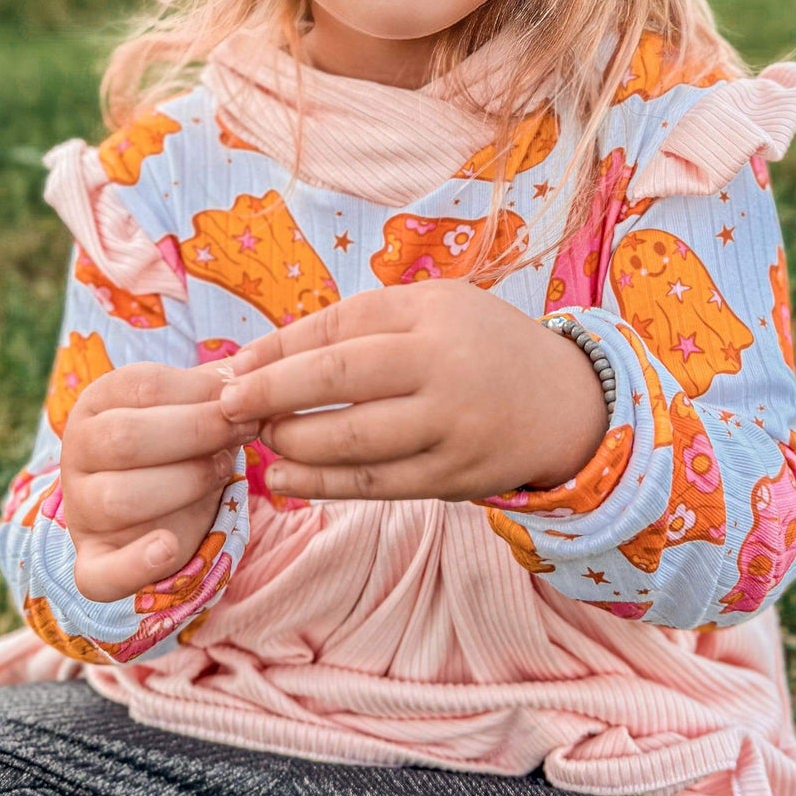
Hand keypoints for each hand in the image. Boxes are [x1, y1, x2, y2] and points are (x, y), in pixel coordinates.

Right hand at [60, 361, 255, 601]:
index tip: (244, 401)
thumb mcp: (188, 406)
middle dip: (198, 433)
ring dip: (185, 484)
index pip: (144, 387)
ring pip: (119, 498)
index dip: (202, 394)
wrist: (149, 503)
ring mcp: (81, 510)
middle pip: (127, 439)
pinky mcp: (92, 562)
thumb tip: (250, 371)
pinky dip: (134, 566)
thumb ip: (213, 389)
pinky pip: (99, 574)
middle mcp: (77, 453)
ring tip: (222, 472)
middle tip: (243, 432)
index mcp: (97, 402)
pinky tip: (166, 547)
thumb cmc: (177, 442)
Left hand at [214, 279, 609, 501]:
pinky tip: (284, 481)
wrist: (567, 404)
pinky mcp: (454, 478)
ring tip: (259, 440)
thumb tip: (264, 355)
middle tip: (227, 406)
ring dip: (292, 443)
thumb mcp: (434, 308)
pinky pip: (376, 485)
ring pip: (353, 441)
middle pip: (339, 378)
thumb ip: (359, 323)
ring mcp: (451, 427)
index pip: (340, 328)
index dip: (279, 349)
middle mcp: (444, 367)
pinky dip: (323, 486)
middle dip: (271, 393)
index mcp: (433, 315)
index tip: (233, 367)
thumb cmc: (480, 346)